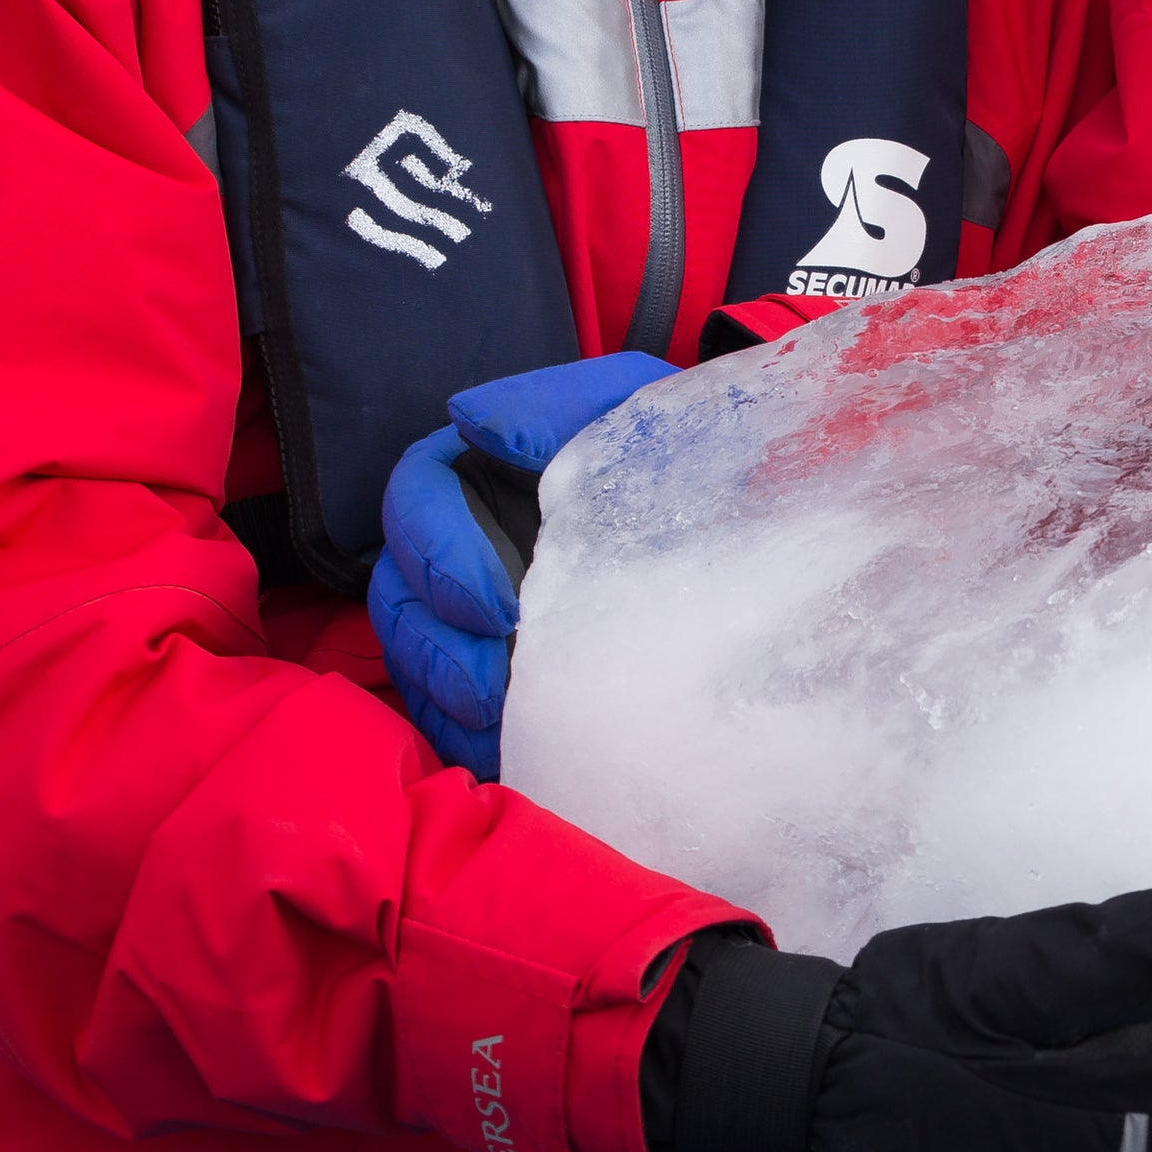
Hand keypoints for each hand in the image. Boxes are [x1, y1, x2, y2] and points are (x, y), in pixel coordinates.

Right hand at [366, 350, 668, 775]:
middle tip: (496, 681)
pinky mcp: (486, 676)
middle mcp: (465, 540)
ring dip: (445, 688)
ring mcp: (468, 613)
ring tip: (503, 715)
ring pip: (410, 652)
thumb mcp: (634, 414)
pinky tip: (504, 744)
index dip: (437, 551)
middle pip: (398, 588)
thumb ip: (553, 407)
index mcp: (485, 472)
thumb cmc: (687, 457)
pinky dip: (459, 730)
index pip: (415, 498)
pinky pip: (437, 711)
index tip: (497, 605)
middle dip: (436, 640)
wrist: (752, 532)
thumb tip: (467, 419)